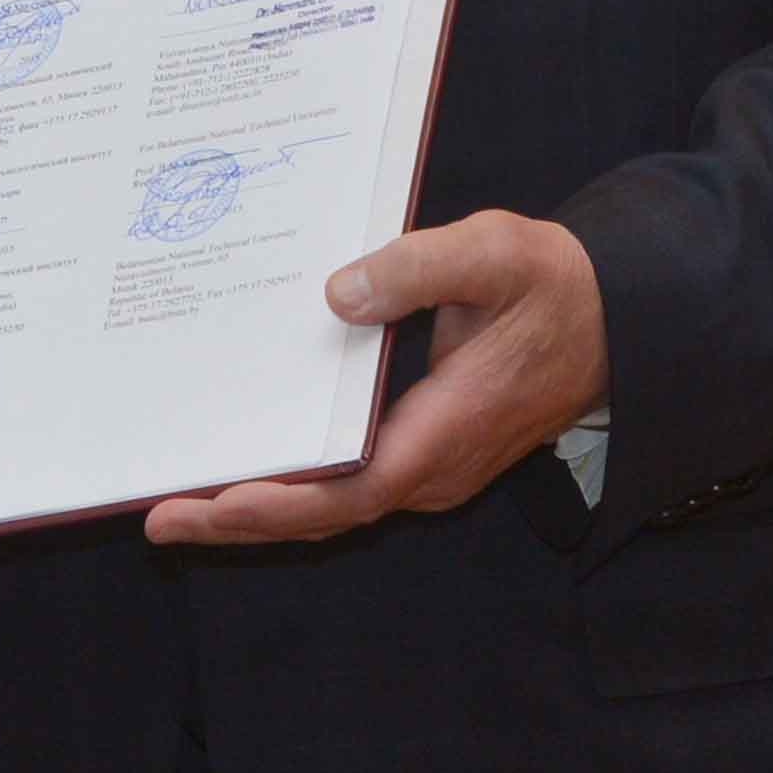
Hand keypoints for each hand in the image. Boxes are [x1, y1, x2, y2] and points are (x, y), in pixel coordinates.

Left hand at [144, 210, 608, 548]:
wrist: (613, 319)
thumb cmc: (553, 286)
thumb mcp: (494, 253)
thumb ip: (417, 268)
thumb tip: (337, 293)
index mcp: (445, 431)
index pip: (347, 491)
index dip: (277, 505)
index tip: (210, 506)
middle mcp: (433, 469)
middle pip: (326, 513)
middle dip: (243, 519)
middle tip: (159, 517)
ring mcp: (431, 468)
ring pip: (335, 506)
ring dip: (263, 507)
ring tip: (180, 501)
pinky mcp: (426, 452)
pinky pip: (350, 484)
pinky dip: (296, 485)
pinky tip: (248, 464)